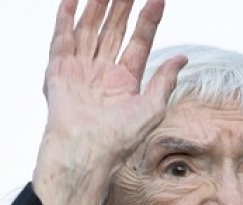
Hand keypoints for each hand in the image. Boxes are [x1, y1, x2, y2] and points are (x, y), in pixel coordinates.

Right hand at [32, 0, 186, 204]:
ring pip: (89, 29)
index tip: (157, 0)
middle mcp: (102, 73)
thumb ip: (164, 81)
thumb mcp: (152, 109)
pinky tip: (72, 0)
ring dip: (95, 6)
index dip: (148, 20)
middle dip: (121, 6)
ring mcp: (80, 70)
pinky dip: (65, 18)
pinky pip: (62, 39)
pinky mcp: (59, 71)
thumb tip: (182, 58)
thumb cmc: (119, 140)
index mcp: (125, 81)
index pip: (138, 42)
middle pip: (113, 30)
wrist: (86, 152)